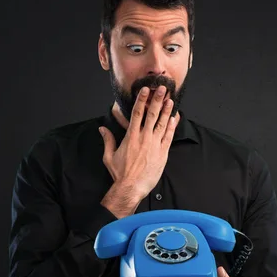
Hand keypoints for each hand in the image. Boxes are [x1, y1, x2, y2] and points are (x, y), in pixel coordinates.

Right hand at [99, 85, 179, 217]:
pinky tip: (174, 119)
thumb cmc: (120, 173)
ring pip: (162, 124)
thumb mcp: (109, 156)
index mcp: (131, 137)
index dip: (142, 100)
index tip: (145, 90)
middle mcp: (144, 138)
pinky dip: (172, 127)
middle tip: (163, 89)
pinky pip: (168, 137)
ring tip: (171, 100)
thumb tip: (102, 129)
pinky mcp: (162, 153)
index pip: (137, 113)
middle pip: (152, 115)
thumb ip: (108, 140)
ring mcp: (154, 145)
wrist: (131, 188)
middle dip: (158, 100)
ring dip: (167, 111)